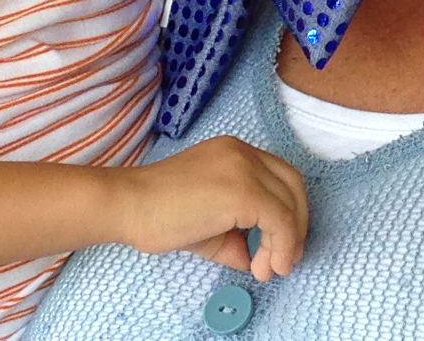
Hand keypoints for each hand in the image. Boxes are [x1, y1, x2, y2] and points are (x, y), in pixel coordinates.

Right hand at [112, 136, 308, 280]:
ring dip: (288, 242)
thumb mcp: (207, 228)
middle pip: (293, 186)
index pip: (280, 178)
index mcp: (236, 153)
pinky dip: (280, 246)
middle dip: (296, 227)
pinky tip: (263, 267)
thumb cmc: (158, 214)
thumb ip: (235, 240)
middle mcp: (244, 153)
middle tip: (283, 261)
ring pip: (289, 204)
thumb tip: (254, 262)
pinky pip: (279, 219)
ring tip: (268, 270)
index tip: (278, 248)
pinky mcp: (242, 190)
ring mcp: (245, 168)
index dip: (288, 214)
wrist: (128, 205)